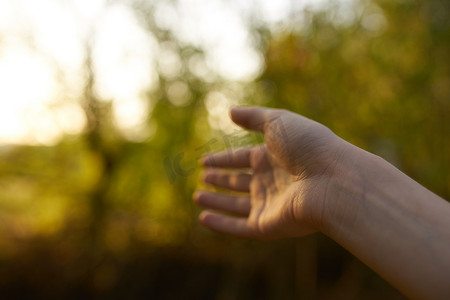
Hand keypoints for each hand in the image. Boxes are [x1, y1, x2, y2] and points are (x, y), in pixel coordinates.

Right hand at [194, 107, 346, 239]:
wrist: (333, 180)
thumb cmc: (308, 146)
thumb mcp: (279, 121)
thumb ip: (253, 117)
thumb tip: (230, 111)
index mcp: (272, 156)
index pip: (241, 158)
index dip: (222, 159)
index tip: (202, 160)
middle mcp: (269, 180)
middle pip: (238, 181)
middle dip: (219, 179)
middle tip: (201, 176)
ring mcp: (268, 204)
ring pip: (235, 204)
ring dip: (216, 201)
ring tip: (197, 196)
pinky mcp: (267, 225)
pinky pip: (238, 227)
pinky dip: (220, 224)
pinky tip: (203, 218)